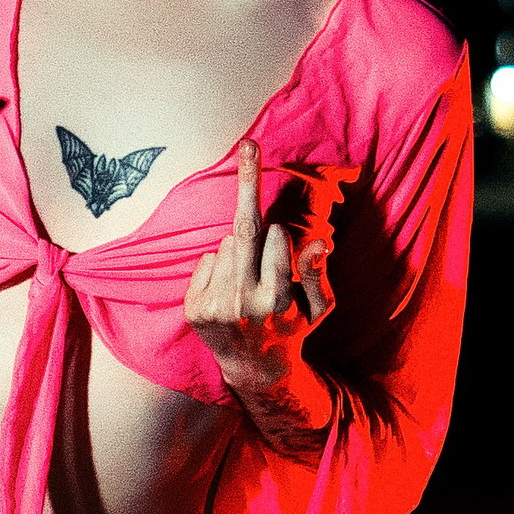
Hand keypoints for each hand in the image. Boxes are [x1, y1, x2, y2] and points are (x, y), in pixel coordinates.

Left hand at [185, 140, 334, 452]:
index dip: (279, 232)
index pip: (276, 239)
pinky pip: (207, 259)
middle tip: (251, 144)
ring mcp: (215, 305)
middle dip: (250, 183)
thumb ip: (317, 274)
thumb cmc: (294, 328)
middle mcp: (244, 303)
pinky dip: (219, 264)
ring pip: (227, 245)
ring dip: (239, 250)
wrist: (254, 369)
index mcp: (278, 301)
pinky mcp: (194, 308)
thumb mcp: (319, 307)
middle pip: (245, 229)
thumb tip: (320, 240)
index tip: (278, 221)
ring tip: (248, 282)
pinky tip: (229, 289)